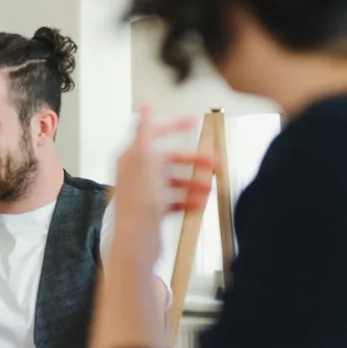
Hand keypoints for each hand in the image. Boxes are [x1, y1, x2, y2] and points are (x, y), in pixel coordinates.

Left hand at [112, 107, 213, 260]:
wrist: (136, 242)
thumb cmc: (137, 203)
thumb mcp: (145, 159)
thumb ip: (146, 130)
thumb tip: (145, 104)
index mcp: (132, 157)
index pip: (154, 133)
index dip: (174, 125)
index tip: (193, 121)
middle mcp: (136, 173)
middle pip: (169, 159)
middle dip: (192, 160)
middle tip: (214, 161)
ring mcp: (144, 193)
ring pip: (174, 181)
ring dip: (193, 182)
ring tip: (210, 187)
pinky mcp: (151, 211)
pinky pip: (174, 200)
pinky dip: (188, 200)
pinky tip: (199, 203)